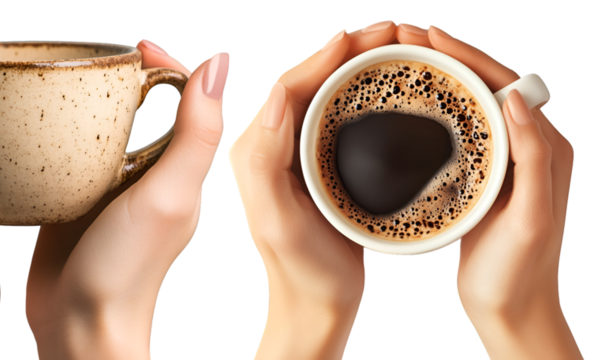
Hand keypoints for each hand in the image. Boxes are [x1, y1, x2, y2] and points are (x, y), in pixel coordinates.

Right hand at [23, 42, 229, 357]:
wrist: (80, 325)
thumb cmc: (127, 270)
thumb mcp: (168, 194)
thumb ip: (196, 133)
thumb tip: (218, 63)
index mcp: (177, 169)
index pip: (183, 99)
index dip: (165, 65)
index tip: (135, 47)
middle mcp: (147, 176)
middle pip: (142, 109)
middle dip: (124, 77)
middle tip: (91, 58)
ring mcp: (109, 190)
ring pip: (103, 130)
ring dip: (89, 102)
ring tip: (61, 80)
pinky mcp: (74, 203)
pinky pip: (69, 157)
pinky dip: (59, 134)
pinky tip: (36, 125)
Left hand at [226, 21, 397, 358]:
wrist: (314, 306)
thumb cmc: (297, 270)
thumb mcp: (275, 217)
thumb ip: (265, 157)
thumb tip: (276, 94)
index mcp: (255, 149)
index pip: (289, 84)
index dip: (325, 54)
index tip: (362, 35)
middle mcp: (269, 145)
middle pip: (308, 80)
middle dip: (347, 51)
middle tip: (391, 32)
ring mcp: (293, 154)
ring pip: (324, 94)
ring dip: (356, 66)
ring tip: (395, 48)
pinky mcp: (314, 166)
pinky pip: (336, 117)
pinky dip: (361, 94)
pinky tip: (387, 88)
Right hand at [396, 24, 581, 358]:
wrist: (511, 311)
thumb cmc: (518, 274)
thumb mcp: (530, 218)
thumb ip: (532, 157)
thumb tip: (516, 97)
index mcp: (546, 150)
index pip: (506, 85)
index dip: (469, 56)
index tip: (432, 37)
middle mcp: (529, 148)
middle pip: (488, 85)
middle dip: (452, 58)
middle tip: (409, 40)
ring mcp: (506, 161)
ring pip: (473, 104)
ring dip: (443, 78)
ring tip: (407, 61)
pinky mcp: (485, 177)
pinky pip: (462, 129)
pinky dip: (438, 109)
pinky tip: (413, 108)